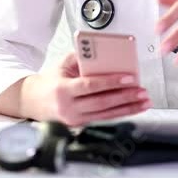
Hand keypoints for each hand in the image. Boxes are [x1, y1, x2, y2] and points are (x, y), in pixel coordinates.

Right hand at [21, 52, 149, 125]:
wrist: (33, 102)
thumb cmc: (50, 81)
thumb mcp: (61, 65)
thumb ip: (81, 57)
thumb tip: (103, 52)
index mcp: (63, 89)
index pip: (91, 86)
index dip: (111, 82)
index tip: (129, 78)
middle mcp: (68, 108)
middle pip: (102, 103)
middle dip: (125, 97)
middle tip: (142, 91)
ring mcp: (75, 120)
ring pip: (106, 115)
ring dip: (129, 108)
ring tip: (144, 101)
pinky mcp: (81, 125)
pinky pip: (104, 119)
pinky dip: (121, 113)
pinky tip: (134, 108)